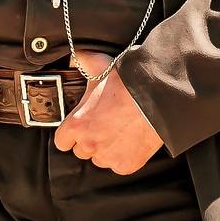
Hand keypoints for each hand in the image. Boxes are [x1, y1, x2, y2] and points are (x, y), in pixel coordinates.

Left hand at [54, 53, 163, 173]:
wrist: (157, 98)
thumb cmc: (128, 84)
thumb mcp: (101, 68)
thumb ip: (84, 63)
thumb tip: (78, 55)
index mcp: (76, 125)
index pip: (62, 141)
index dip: (71, 134)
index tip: (80, 129)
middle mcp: (88, 145)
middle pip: (82, 151)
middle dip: (91, 141)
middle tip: (105, 127)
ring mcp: (108, 157)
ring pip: (101, 160)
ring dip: (107, 150)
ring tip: (120, 133)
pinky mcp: (126, 166)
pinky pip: (120, 166)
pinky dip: (125, 157)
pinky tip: (132, 141)